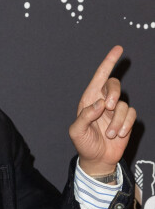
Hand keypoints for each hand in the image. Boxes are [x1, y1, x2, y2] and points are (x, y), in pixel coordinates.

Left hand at [69, 45, 136, 175]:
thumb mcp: (77, 132)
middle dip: (113, 93)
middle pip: (114, 85)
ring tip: (109, 134)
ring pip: (123, 104)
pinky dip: (125, 125)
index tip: (118, 49)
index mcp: (88, 101)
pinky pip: (131, 114)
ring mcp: (115, 110)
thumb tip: (99, 103)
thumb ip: (85, 116)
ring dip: (116, 121)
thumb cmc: (84, 144)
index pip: (98, 78)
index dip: (108, 63)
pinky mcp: (125, 119)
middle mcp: (102, 102)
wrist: (97, 159)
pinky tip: (117, 135)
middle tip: (108, 107)